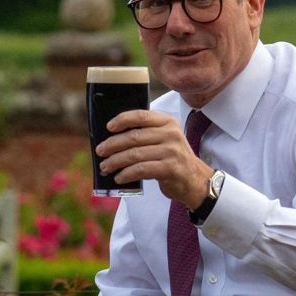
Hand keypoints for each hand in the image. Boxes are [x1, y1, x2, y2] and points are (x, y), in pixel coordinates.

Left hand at [94, 110, 213, 208]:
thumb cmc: (172, 158)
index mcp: (168, 122)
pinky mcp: (171, 168)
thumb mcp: (164, 140)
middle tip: (100, 151)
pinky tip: (119, 178)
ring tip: (105, 167)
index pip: (141, 116)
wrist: (195, 180)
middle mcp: (171, 134)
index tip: (108, 127)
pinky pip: (141, 169)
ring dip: (115, 161)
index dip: (122, 120)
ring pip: (135, 154)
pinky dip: (126, 174)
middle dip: (113, 144)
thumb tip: (110, 139)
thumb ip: (145, 134)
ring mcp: (172, 151)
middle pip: (134, 137)